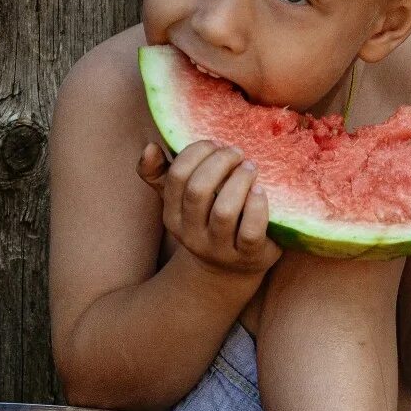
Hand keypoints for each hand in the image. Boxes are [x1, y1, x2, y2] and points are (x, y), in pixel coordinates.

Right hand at [137, 139, 281, 278]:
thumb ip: (161, 173)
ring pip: (224, 211)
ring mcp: (219, 248)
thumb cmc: (208, 220)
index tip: (216, 143)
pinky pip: (251, 230)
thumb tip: (150, 147)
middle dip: (220, 163)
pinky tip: (260, 191)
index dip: (197, 152)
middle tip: (237, 152)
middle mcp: (191, 235)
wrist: (233, 267)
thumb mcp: (183, 200)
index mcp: (172, 216)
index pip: (177, 176)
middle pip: (198, 191)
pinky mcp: (247, 256)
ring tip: (250, 167)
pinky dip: (257, 207)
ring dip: (239, 181)